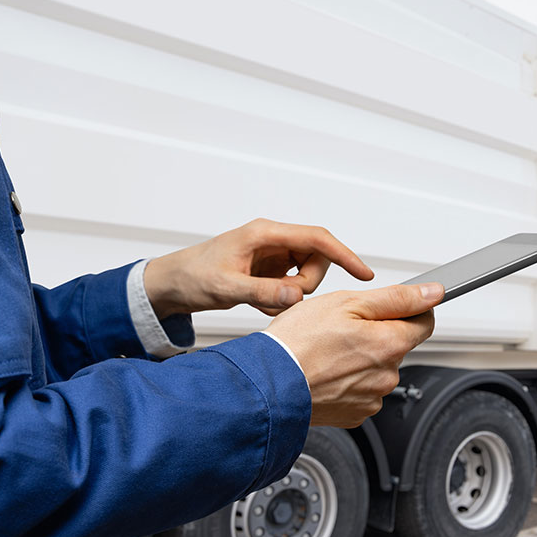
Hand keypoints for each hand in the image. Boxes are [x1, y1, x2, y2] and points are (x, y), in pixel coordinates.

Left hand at [143, 219, 373, 316]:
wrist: (172, 284)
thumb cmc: (192, 276)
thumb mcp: (226, 288)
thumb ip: (263, 292)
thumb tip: (297, 295)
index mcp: (265, 234)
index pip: (317, 239)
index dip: (344, 255)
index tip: (364, 273)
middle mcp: (273, 241)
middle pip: (316, 260)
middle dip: (305, 285)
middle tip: (279, 299)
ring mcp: (273, 256)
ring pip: (306, 276)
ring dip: (292, 295)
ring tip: (261, 302)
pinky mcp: (270, 271)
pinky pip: (292, 287)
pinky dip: (281, 300)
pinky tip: (259, 303)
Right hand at [265, 282, 443, 427]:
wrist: (268, 386)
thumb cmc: (298, 343)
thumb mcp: (347, 303)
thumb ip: (396, 298)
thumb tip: (432, 294)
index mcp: (390, 344)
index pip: (424, 323)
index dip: (411, 309)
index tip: (394, 306)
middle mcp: (387, 375)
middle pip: (396, 346)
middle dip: (376, 334)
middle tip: (342, 328)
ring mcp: (371, 398)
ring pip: (376, 369)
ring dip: (360, 359)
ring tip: (328, 352)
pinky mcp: (355, 414)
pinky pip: (360, 391)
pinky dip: (347, 381)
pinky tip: (326, 372)